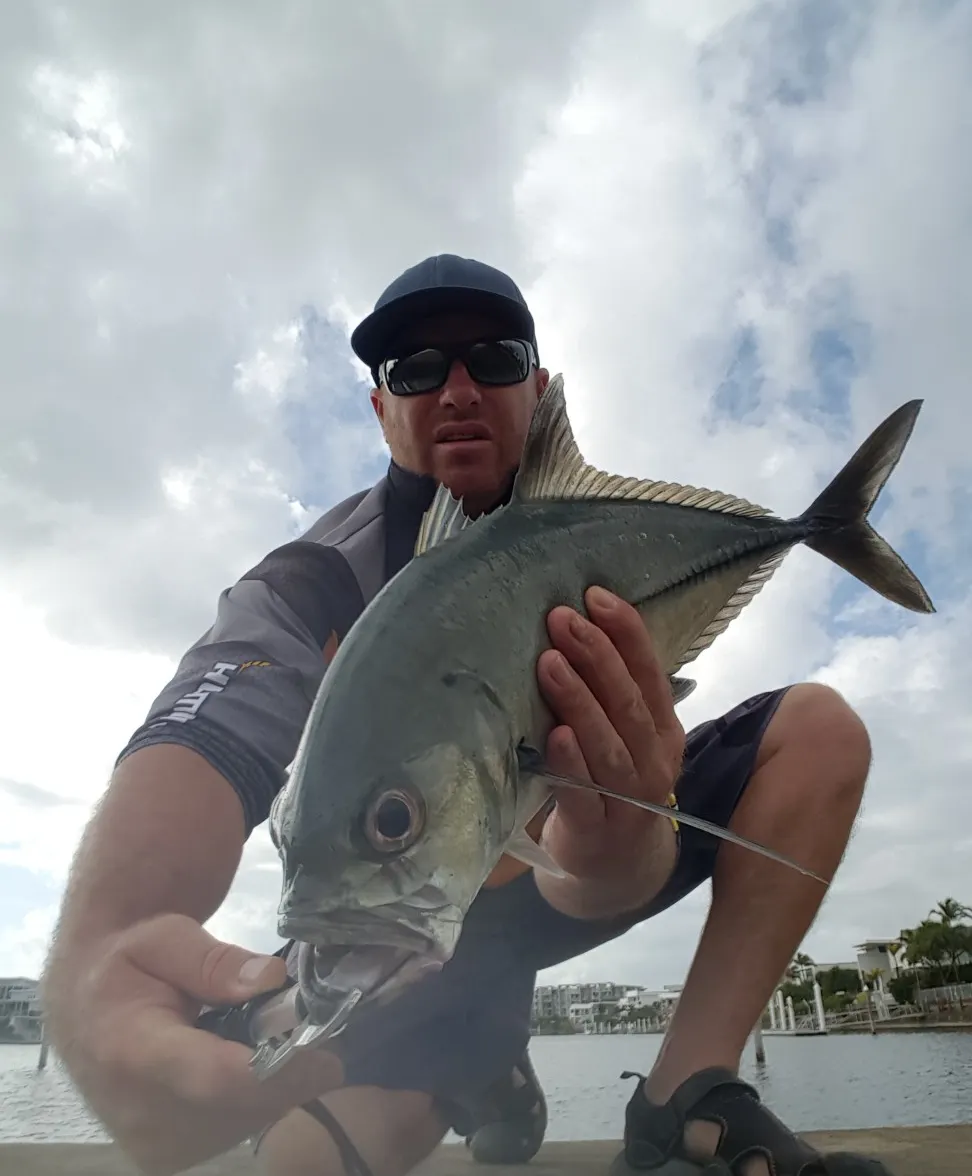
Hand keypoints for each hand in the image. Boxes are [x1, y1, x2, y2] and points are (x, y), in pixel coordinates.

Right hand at [59, 914, 342, 1174]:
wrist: (85, 1005)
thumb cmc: (127, 962)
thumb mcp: (166, 937)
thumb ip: (216, 961)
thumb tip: (272, 979)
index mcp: (131, 1050)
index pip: (215, 1078)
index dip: (279, 1069)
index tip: (328, 1052)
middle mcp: (139, 1112)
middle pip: (244, 1105)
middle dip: (289, 1066)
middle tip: (302, 1022)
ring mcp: (152, 1144)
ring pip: (249, 1120)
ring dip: (275, 1081)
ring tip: (262, 1035)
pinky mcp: (166, 1156)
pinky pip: (237, 1129)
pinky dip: (255, 1097)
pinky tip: (243, 1062)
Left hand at [534, 586, 685, 916]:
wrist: (613, 871)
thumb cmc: (609, 786)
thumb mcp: (622, 738)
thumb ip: (608, 694)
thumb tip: (571, 622)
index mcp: (663, 729)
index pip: (650, 672)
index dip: (626, 633)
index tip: (595, 595)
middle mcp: (654, 762)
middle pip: (629, 704)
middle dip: (597, 656)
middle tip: (562, 619)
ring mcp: (630, 801)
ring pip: (610, 745)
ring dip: (580, 702)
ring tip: (551, 663)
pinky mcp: (597, 833)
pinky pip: (585, 795)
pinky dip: (572, 764)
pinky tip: (555, 736)